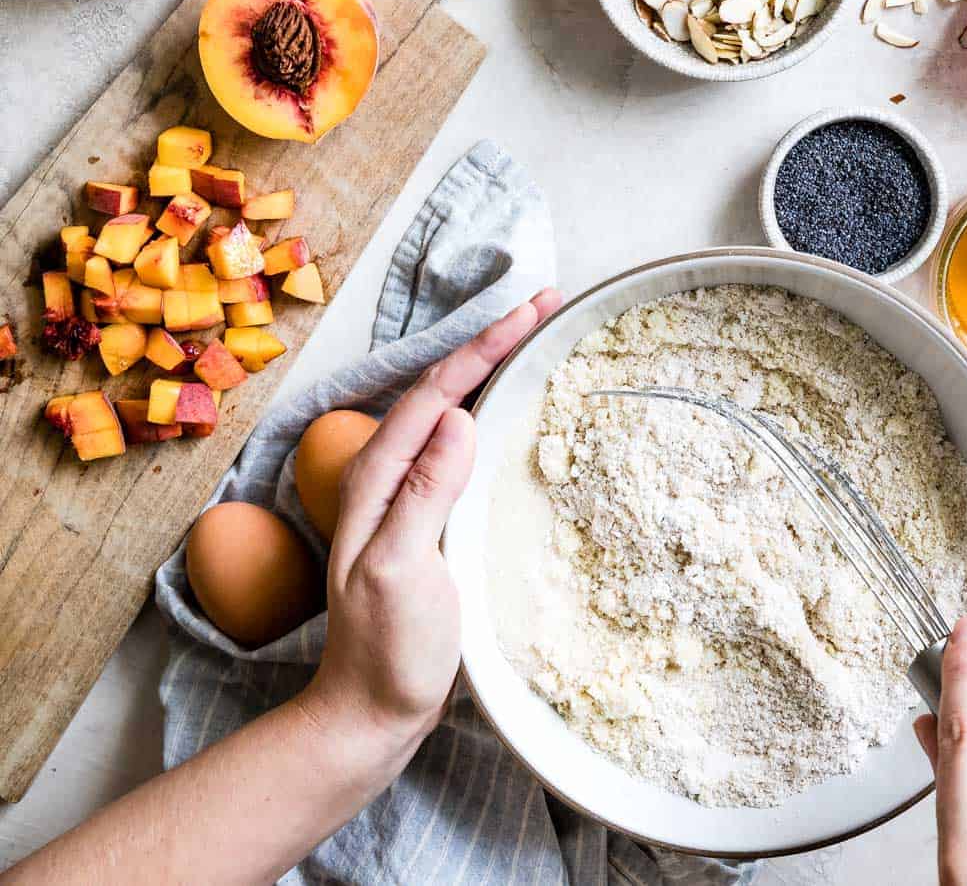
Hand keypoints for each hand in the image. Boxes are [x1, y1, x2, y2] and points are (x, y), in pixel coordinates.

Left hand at [300, 289, 560, 765]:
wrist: (369, 714)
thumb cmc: (387, 651)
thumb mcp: (404, 571)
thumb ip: (425, 494)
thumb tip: (460, 418)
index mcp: (377, 477)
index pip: (436, 391)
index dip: (484, 345)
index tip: (531, 309)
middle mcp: (388, 474)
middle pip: (444, 387)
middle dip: (493, 340)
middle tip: (547, 303)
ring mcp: (407, 494)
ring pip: (452, 409)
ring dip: (492, 367)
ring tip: (536, 334)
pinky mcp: (429, 515)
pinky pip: (461, 443)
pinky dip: (491, 408)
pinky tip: (513, 408)